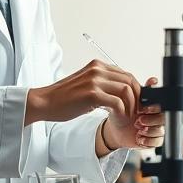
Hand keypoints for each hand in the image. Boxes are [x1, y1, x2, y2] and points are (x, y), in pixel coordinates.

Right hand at [27, 59, 143, 125]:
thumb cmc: (64, 98)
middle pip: (130, 80)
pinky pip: (117, 102)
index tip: (137, 101)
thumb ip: (103, 84)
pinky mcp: (92, 94)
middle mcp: (97, 69)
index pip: (126, 74)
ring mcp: (94, 81)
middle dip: (137, 97)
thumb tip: (122, 91)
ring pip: (126, 90)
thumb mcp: (86, 84)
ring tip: (128, 115)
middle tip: (137, 110)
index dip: (135, 88)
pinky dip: (122, 111)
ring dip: (131, 105)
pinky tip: (119, 117)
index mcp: (97, 66)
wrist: (44, 103)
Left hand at [102, 77, 163, 151]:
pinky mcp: (154, 140)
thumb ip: (144, 91)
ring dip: (150, 131)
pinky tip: (140, 138)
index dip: (155, 108)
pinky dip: (148, 141)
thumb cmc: (125, 113)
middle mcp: (158, 118)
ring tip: (139, 130)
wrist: (117, 129)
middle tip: (139, 120)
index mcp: (155, 108)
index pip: (163, 106)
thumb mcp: (131, 101)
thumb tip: (154, 80)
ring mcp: (157, 130)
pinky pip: (158, 142)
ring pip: (162, 131)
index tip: (144, 109)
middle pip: (164, 119)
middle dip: (151, 120)